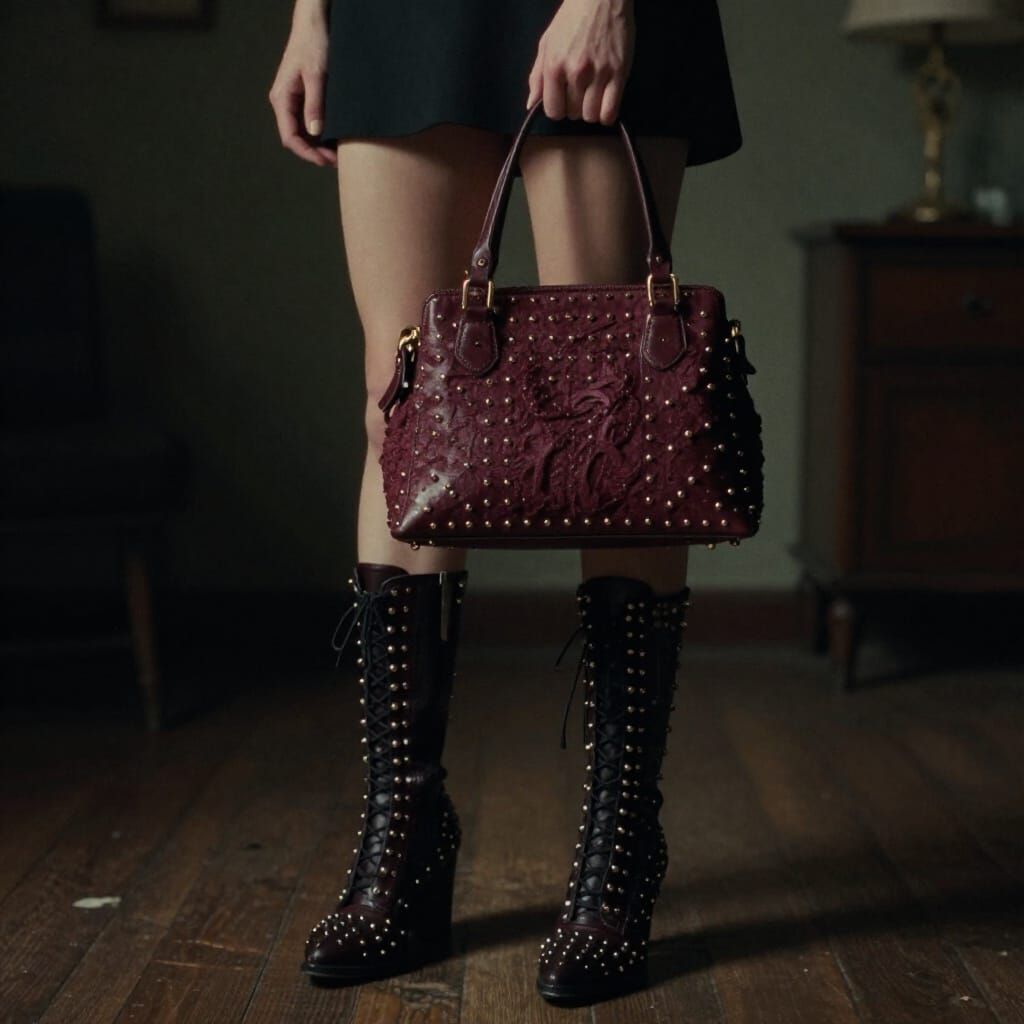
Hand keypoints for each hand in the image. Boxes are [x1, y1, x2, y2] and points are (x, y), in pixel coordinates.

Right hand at [268, 0, 336, 166]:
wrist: (314, 23)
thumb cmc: (313, 44)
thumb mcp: (316, 75)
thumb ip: (315, 104)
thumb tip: (315, 133)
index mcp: (282, 98)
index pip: (289, 137)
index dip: (306, 153)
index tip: (324, 161)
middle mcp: (284, 102)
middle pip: (296, 138)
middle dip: (314, 152)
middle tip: (335, 161)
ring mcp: (294, 100)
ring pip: (303, 132)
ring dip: (318, 144)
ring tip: (337, 153)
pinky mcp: (304, 96)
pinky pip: (309, 121)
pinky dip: (321, 132)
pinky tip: (334, 137)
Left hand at [526, 0, 634, 124]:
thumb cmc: (571, 19)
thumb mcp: (547, 43)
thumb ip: (537, 76)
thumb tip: (531, 105)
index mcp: (554, 66)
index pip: (553, 111)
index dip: (558, 109)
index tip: (563, 100)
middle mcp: (576, 72)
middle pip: (573, 114)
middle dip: (575, 107)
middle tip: (580, 91)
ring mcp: (599, 73)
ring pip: (591, 116)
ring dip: (591, 110)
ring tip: (593, 95)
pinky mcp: (619, 72)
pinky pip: (611, 111)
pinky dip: (607, 114)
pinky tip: (605, 102)